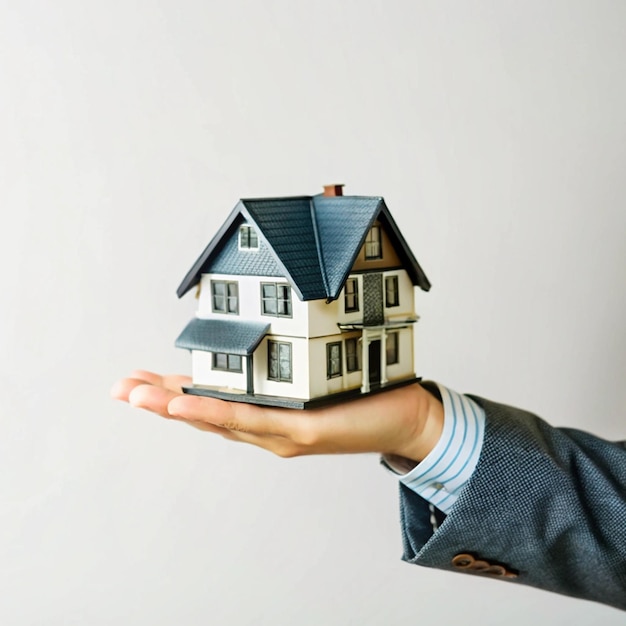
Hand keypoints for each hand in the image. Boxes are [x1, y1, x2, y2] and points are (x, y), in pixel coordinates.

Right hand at [111, 370, 443, 461]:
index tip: (134, 379)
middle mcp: (267, 426)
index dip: (170, 391)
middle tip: (119, 389)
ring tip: (139, 399)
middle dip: (159, 402)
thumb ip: (286, 354)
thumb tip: (267, 324)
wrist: (407, 418)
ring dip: (177, 410)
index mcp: (265, 409)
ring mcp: (282, 432)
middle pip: (204, 414)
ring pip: (220, 421)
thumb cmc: (358, 392)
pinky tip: (188, 407)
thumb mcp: (311, 370)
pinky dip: (217, 413)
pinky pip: (254, 420)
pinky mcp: (303, 431)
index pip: (210, 399)